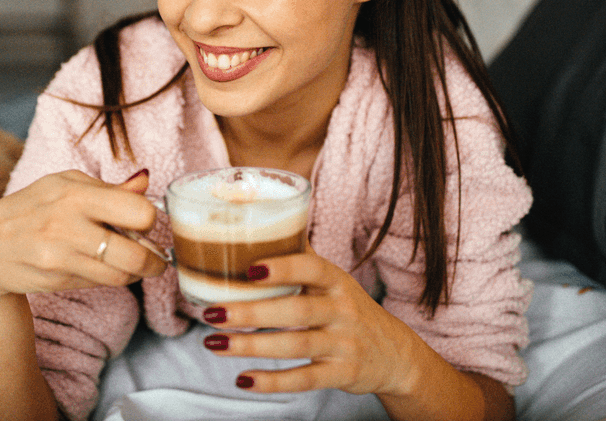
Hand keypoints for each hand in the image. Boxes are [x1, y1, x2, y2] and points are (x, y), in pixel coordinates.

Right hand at [0, 169, 167, 299]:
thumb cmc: (33, 208)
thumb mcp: (65, 185)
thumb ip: (109, 189)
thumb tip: (145, 180)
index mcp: (76, 193)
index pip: (139, 213)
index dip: (149, 221)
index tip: (144, 223)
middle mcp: (67, 225)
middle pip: (136, 255)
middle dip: (154, 260)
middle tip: (155, 258)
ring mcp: (60, 256)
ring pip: (121, 276)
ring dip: (136, 273)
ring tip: (133, 264)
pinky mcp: (55, 280)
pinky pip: (101, 284)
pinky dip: (112, 278)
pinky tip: (104, 267)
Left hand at [200, 252, 422, 396]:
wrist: (394, 354)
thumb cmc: (349, 308)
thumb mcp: (334, 281)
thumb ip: (302, 258)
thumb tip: (261, 224)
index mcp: (336, 281)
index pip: (312, 268)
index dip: (283, 267)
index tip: (249, 269)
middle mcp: (342, 310)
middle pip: (297, 310)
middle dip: (251, 312)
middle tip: (212, 312)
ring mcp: (344, 344)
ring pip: (297, 345)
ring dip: (252, 345)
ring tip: (213, 343)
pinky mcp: (342, 374)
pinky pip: (305, 379)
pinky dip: (273, 382)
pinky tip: (243, 379)